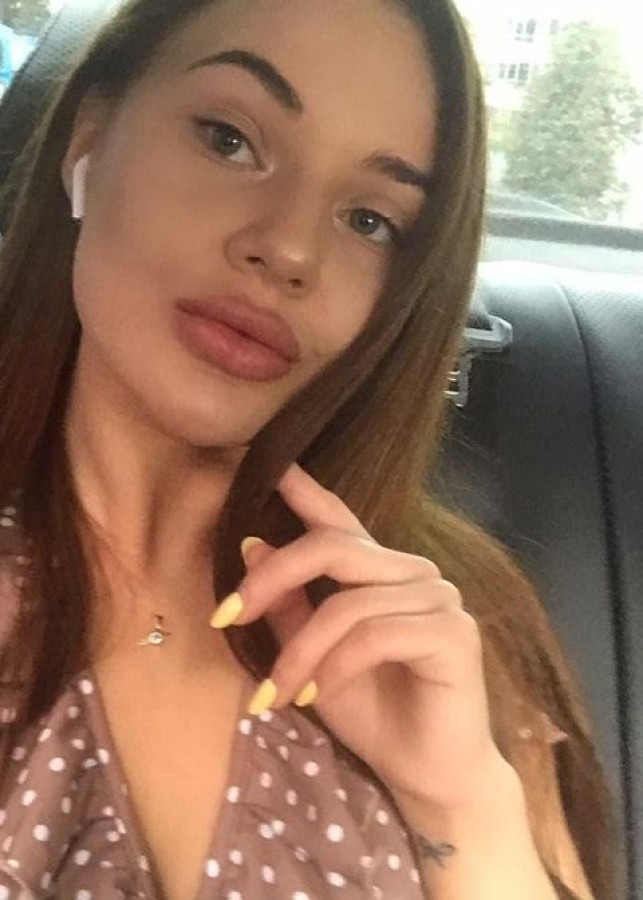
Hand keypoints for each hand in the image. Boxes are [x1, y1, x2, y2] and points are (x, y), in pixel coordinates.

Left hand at [212, 462, 511, 811]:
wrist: (426, 775)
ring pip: (347, 603)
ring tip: (276, 694)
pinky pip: (375, 635)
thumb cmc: (372, 713)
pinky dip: (335, 667)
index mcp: (380, 573)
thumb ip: (288, 606)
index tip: (270, 467)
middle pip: (333, 548)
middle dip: (272, 580)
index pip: (340, 521)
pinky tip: (316, 696)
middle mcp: (412, 573)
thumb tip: (252, 546)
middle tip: (228, 617)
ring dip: (299, 653)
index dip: (305, 491)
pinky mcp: (453, 633)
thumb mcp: (311, 658)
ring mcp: (439, 598)